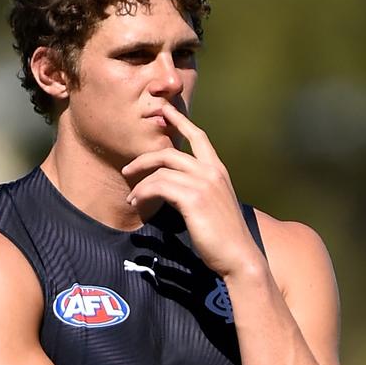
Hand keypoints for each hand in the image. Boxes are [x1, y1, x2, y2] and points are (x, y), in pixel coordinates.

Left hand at [122, 101, 262, 277]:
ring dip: (140, 184)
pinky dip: (143, 193)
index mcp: (218, 170)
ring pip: (161, 171)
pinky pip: (158, 186)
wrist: (239, 255)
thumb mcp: (215, 205)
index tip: (164, 109)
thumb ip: (200, 189)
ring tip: (132, 198)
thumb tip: (177, 188)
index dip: (180, 120)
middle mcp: (212, 172)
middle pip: (170, 152)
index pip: (198, 137)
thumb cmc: (225, 236)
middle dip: (144, 158)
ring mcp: (203, 184)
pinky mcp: (193, 198)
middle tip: (127, 169)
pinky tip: (138, 204)